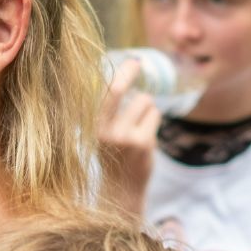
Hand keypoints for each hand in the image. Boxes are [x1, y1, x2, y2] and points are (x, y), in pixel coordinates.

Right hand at [99, 58, 160, 216]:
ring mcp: (127, 137)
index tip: (134, 60)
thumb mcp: (104, 135)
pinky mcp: (144, 143)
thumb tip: (127, 80)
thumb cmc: (114, 157)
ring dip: (147, 109)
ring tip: (139, 126)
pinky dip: (153, 122)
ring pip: (146, 103)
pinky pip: (155, 116)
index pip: (108, 93)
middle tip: (139, 62)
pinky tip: (146, 138)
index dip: (123, 73)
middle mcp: (108, 130)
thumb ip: (111, 112)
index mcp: (95, 126)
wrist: (120, 190)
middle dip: (134, 76)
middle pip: (128, 92)